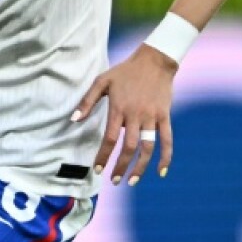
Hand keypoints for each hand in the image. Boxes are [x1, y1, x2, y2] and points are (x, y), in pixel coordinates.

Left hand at [71, 45, 176, 185]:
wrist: (154, 60)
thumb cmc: (125, 71)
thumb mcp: (102, 81)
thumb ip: (87, 101)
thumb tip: (74, 119)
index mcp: (118, 108)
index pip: (109, 138)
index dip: (103, 156)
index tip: (97, 170)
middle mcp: (135, 115)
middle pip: (128, 147)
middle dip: (120, 167)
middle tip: (114, 180)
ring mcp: (152, 116)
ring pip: (147, 148)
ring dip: (140, 167)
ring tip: (132, 181)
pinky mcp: (164, 116)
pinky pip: (167, 140)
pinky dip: (166, 157)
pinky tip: (160, 172)